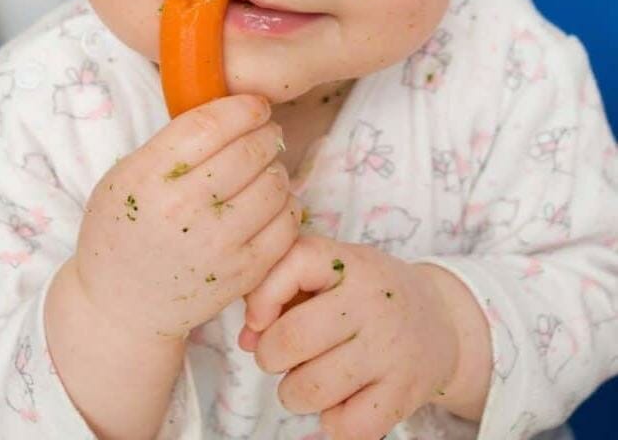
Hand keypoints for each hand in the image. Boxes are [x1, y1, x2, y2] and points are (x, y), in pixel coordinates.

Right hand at [72, 94, 301, 342]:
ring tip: (266, 167)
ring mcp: (217, 245)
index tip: (254, 105)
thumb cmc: (122, 231)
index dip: (242, 108)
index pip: (210, 125)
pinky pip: (286, 224)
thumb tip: (228, 110)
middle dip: (266, 132)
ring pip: (273, 183)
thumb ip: (171, 144)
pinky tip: (272, 201)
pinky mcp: (242, 273)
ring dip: (276, 167)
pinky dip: (286, 204)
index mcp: (149, 179)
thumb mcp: (126, 175)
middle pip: (248, 151)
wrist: (119, 307)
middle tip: (266, 131)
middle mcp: (184, 210)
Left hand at [239, 235, 459, 439]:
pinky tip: (340, 401)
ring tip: (307, 378)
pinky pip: (344, 426)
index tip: (259, 317)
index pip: (294, 263)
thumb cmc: (367, 292)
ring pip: (309, 389)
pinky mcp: (403, 394)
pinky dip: (331, 422)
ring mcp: (390, 350)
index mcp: (350, 264)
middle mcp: (372, 303)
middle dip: (269, 354)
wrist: (440, 319)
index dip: (262, 296)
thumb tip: (245, 337)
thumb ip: (281, 290)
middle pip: (292, 338)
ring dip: (293, 392)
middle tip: (280, 354)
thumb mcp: (332, 271)